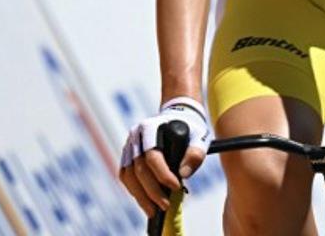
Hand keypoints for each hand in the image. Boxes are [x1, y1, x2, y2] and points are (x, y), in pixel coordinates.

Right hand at [118, 97, 211, 215]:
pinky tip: (145, 200)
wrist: (179, 115)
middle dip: (152, 191)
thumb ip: (195, 154)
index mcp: (151, 127)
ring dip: (140, 195)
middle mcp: (136, 135)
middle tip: (165, 206)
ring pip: (128, 175)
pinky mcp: (127, 155)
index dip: (163, 174)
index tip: (176, 187)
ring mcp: (129, 145)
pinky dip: (134, 190)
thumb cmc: (191, 128)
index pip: (153, 155)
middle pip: (139, 168)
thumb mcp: (199, 137)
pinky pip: (126, 175)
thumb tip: (183, 174)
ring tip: (153, 210)